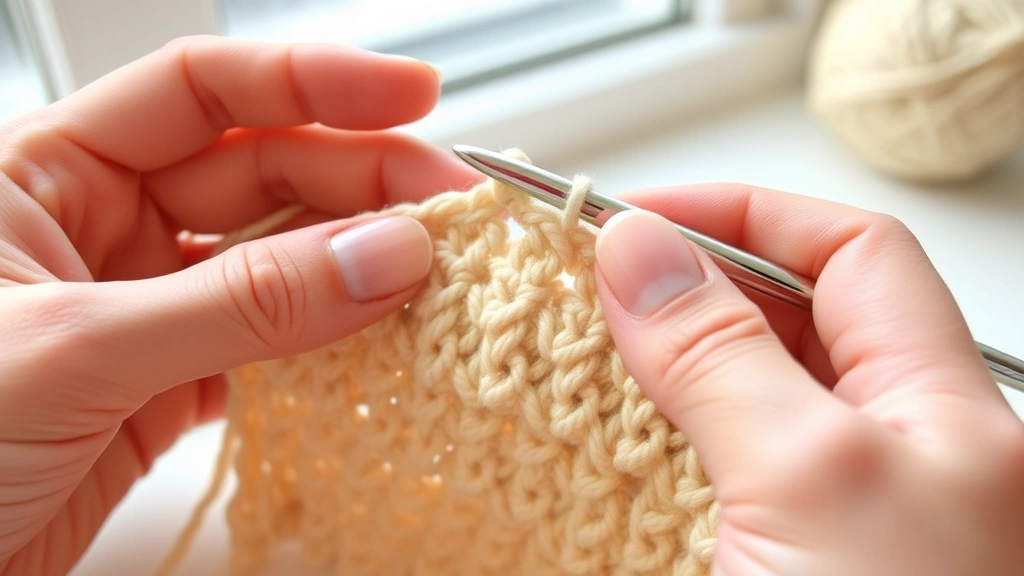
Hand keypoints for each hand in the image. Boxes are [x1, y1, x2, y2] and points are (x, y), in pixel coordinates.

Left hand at [0, 36, 478, 574]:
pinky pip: (276, 342)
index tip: (411, 94)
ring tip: (436, 273)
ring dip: (360, 264)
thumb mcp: (78, 351)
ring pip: (280, 259)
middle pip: (264, 172)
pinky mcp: (175, 382)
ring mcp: (147, 306)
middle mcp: (105, 227)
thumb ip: (242, 303)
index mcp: (49, 173)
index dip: (314, 83)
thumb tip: (382, 256)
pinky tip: (380, 339)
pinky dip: (333, 344)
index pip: (202, 92)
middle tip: (449, 211)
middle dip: (364, 184)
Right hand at [594, 185, 1023, 574]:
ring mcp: (840, 504)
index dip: (743, 215)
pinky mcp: (784, 550)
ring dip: (669, 360)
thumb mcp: (806, 480)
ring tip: (590, 347)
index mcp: (945, 409)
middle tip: (597, 277)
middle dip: (696, 280)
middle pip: (798, 316)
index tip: (638, 216)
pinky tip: (616, 434)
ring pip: (751, 391)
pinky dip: (663, 435)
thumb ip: (723, 358)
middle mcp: (902, 449)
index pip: (850, 253)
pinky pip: (720, 464)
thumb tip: (639, 248)